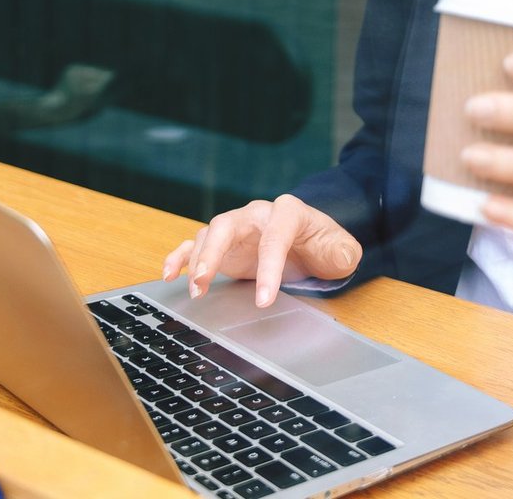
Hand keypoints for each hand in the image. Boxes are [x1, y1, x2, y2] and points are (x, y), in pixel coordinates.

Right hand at [162, 194, 361, 307]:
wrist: (310, 241)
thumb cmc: (323, 244)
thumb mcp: (340, 250)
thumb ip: (343, 252)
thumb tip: (342, 256)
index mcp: (288, 212)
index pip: (274, 237)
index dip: (269, 268)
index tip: (263, 300)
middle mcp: (256, 214)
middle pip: (228, 225)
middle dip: (214, 253)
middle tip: (204, 282)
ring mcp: (236, 228)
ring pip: (209, 235)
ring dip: (197, 261)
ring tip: (194, 290)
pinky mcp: (223, 244)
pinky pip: (194, 244)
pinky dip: (179, 257)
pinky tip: (169, 275)